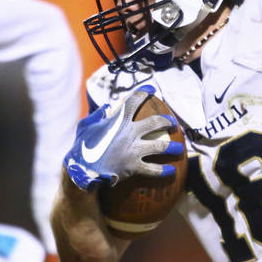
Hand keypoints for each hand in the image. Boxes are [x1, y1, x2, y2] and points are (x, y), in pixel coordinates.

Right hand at [64, 85, 183, 190]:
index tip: (152, 90)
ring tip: (180, 148)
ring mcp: (134, 150)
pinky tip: (172, 171)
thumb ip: (96, 116)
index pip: (134, 100)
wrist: (82, 171)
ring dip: (173, 147)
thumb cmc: (81, 148)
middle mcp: (130, 133)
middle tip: (173, 123)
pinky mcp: (134, 167)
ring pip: (161, 146)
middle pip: (155, 122)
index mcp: (118, 120)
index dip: (144, 92)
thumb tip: (106, 108)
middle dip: (167, 121)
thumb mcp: (85, 127)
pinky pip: (154, 169)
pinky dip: (164, 171)